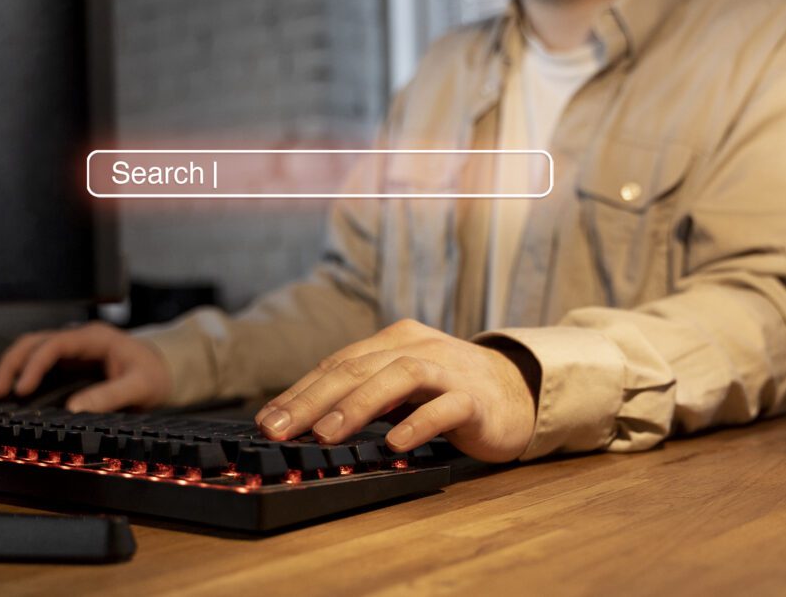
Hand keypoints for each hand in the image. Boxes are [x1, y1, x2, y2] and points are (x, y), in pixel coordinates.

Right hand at [0, 322, 171, 411]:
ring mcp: (73, 349)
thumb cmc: (155, 373)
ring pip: (32, 350)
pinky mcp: (69, 364)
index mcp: (96, 338)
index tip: (22, 389)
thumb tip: (75, 409)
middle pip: (35, 342)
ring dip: (12, 368)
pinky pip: (40, 364)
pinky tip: (13, 395)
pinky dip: (23, 376)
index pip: (55, 344)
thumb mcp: (141, 386)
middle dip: (12, 364)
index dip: (35, 365)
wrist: (165, 370)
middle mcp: (80, 339)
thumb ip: (111, 395)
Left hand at [255, 319, 538, 462]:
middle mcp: (419, 347)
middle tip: (279, 429)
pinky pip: (444, 407)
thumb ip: (365, 395)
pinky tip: (394, 444)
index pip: (338, 363)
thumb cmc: (449, 392)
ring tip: (326, 434)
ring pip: (398, 376)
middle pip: (358, 367)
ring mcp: (449, 370)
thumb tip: (305, 422)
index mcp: (395, 341)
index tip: (267, 420)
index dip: (300, 391)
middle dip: (313, 399)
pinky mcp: (475, 399)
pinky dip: (417, 423)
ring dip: (358, 405)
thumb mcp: (402, 387)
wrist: (518, 392)